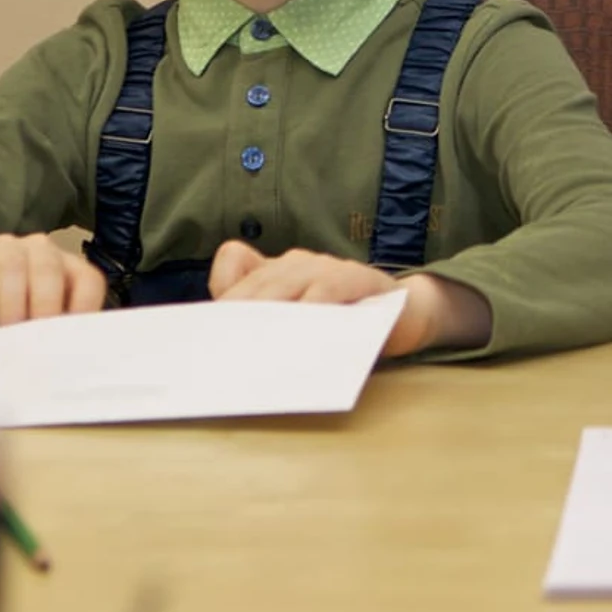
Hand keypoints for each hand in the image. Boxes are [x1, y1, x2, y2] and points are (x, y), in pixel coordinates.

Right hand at [0, 233, 107, 331]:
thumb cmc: (2, 321)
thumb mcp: (30, 329)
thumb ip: (48, 337)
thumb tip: (59, 366)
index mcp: (67, 269)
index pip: (88, 281)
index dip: (84, 307)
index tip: (72, 339)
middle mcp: (41, 251)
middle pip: (50, 269)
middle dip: (45, 305)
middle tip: (36, 340)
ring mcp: (6, 246)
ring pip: (15, 265)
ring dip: (11, 302)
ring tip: (3, 336)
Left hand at [208, 243, 475, 357]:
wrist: (402, 315)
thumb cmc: (342, 323)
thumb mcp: (299, 327)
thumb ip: (267, 328)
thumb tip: (230, 349)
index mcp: (275, 270)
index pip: (234, 264)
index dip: (220, 291)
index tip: (208, 325)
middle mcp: (296, 262)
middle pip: (255, 282)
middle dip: (238, 315)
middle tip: (223, 348)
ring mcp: (326, 266)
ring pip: (286, 283)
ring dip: (268, 314)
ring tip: (253, 343)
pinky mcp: (355, 277)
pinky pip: (326, 290)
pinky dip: (311, 310)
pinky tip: (301, 332)